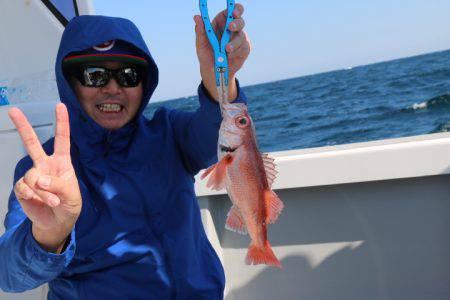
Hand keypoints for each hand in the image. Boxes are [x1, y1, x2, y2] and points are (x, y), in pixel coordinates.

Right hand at [9, 103, 81, 252]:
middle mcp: (45, 165)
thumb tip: (40, 178)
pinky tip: (41, 202)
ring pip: (32, 176)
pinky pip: (24, 188)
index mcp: (61, 162)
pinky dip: (34, 196)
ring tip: (54, 201)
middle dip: (23, 126)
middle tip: (13, 110)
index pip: (62, 139)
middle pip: (32, 143)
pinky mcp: (24, 189)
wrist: (57, 223)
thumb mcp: (71, 195)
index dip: (62, 123)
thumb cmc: (69, 205)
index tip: (60, 106)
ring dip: (43, 190)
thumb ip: (58, 185)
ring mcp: (33, 176)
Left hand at [194, 3, 250, 100]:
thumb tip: (196, 17)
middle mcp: (232, 29)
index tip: (233, 11)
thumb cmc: (206, 54)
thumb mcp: (201, 43)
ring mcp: (240, 39)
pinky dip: (237, 51)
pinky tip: (229, 56)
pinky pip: (244, 48)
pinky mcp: (245, 49)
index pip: (232, 10)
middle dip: (237, 23)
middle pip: (240, 20)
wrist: (213, 72)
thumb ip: (200, 30)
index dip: (235, 9)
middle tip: (230, 27)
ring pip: (242, 36)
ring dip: (234, 42)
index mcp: (222, 22)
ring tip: (226, 50)